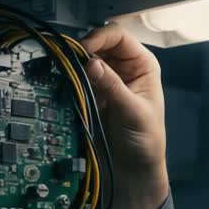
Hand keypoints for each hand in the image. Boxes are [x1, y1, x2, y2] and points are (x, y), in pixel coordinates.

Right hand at [80, 24, 169, 208]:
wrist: (131, 172)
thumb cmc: (145, 144)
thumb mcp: (133, 113)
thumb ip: (113, 87)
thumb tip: (93, 64)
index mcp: (142, 66)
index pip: (118, 36)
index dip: (100, 37)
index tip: (85, 50)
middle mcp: (122, 69)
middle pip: (96, 44)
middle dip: (82, 51)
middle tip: (69, 62)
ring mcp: (103, 82)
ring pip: (81, 61)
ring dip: (73, 66)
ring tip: (65, 75)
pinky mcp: (88, 95)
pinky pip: (73, 80)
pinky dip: (67, 81)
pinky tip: (62, 86)